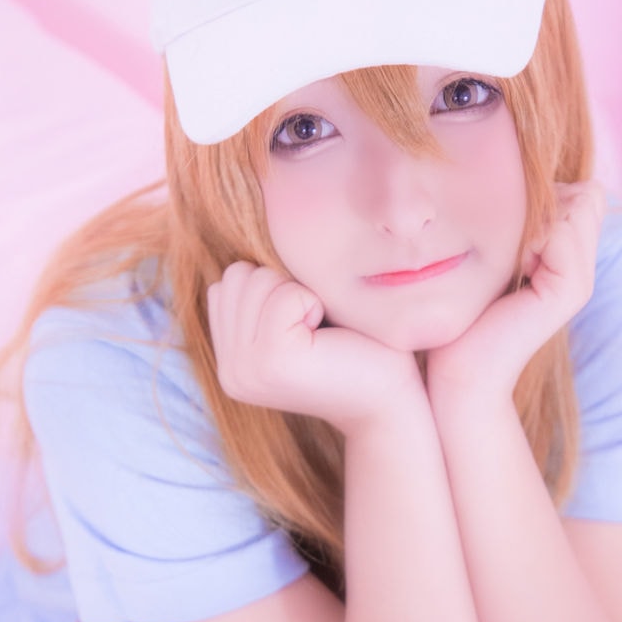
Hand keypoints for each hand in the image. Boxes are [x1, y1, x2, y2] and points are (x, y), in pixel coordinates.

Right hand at [207, 263, 421, 432]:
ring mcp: (243, 370)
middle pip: (238, 275)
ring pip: (257, 280)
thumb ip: (263, 290)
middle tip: (319, 330)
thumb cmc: (357, 347)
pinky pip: (283, 295)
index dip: (278, 286)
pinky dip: (313, 304)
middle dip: (286, 287)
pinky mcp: (270, 362)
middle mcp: (229, 370)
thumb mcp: (300, 313)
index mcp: (230, 358)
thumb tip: (240, 223)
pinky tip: (328, 338)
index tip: (308, 326)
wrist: (392, 398)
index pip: (230, 279)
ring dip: (301, 295)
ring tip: (323, 334)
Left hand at [426, 181, 604, 406]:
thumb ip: (514, 222)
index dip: (544, 195)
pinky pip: (560, 229)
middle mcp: (582, 267)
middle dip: (542, 202)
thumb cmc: (460, 313)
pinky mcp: (570, 290)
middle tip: (506, 246)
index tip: (503, 231)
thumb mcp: (488, 255)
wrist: (457, 371)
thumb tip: (523, 179)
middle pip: (583, 193)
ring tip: (507, 257)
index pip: (581, 191)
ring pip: (576, 204)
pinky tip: (510, 265)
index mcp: (567, 256)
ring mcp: (581, 279)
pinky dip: (530, 234)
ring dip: (533, 216)